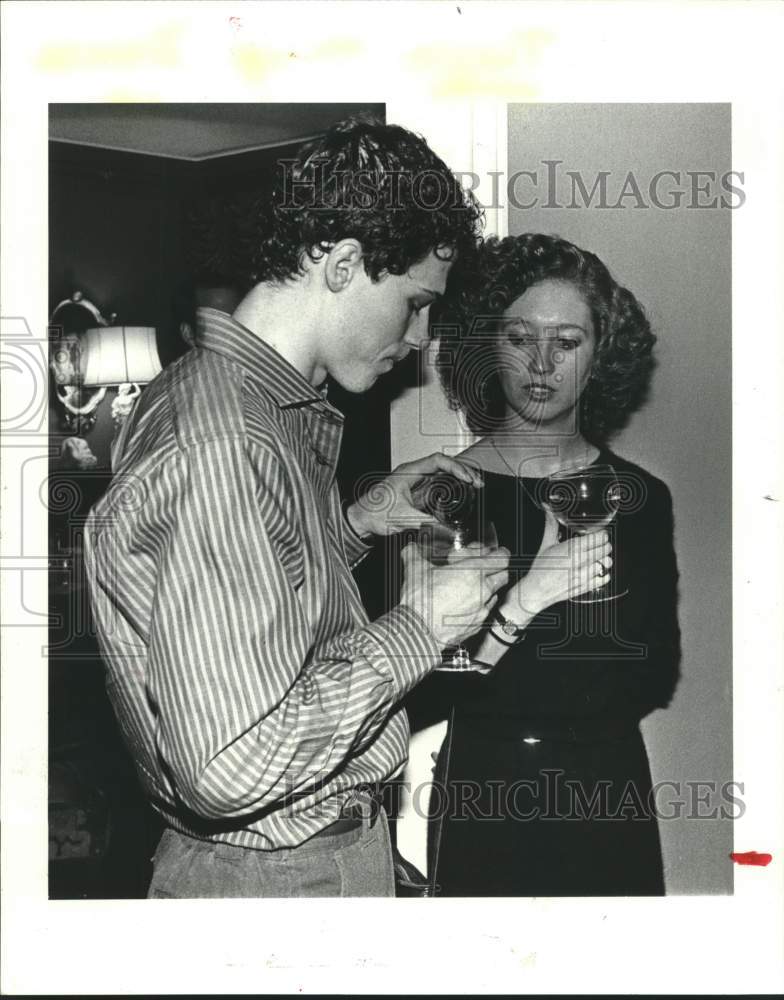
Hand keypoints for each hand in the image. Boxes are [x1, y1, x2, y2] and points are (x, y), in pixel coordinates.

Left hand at [345, 453, 482, 538]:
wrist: (360, 521)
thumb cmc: (373, 514)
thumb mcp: (402, 519)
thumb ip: (426, 523)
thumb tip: (447, 529)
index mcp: (408, 472)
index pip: (437, 461)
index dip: (456, 468)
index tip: (468, 479)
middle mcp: (413, 474)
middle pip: (443, 465)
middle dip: (463, 471)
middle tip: (478, 482)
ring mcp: (415, 483)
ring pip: (442, 474)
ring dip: (459, 478)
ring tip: (475, 485)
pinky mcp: (417, 493)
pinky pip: (438, 485)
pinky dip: (452, 487)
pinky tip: (462, 493)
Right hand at [398, 540, 509, 648]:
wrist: (418, 631)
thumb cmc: (420, 601)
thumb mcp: (414, 570)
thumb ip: (413, 554)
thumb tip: (410, 549)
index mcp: (472, 572)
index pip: (501, 559)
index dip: (500, 554)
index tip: (497, 553)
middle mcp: (482, 591)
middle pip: (503, 577)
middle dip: (497, 571)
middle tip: (485, 569)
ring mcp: (481, 610)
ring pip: (495, 596)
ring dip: (488, 590)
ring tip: (472, 589)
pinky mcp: (477, 626)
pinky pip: (485, 613)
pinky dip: (479, 608)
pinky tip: (464, 607)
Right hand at [502, 509, 611, 620]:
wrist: (537, 590)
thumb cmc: (540, 568)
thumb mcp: (546, 544)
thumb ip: (550, 524)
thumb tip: (548, 508)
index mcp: (573, 548)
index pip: (601, 537)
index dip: (601, 534)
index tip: (598, 534)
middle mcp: (582, 561)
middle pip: (606, 549)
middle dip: (603, 545)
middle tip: (597, 545)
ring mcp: (586, 574)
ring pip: (607, 563)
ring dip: (603, 559)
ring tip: (596, 558)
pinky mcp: (587, 586)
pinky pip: (605, 578)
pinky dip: (603, 574)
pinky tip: (595, 571)